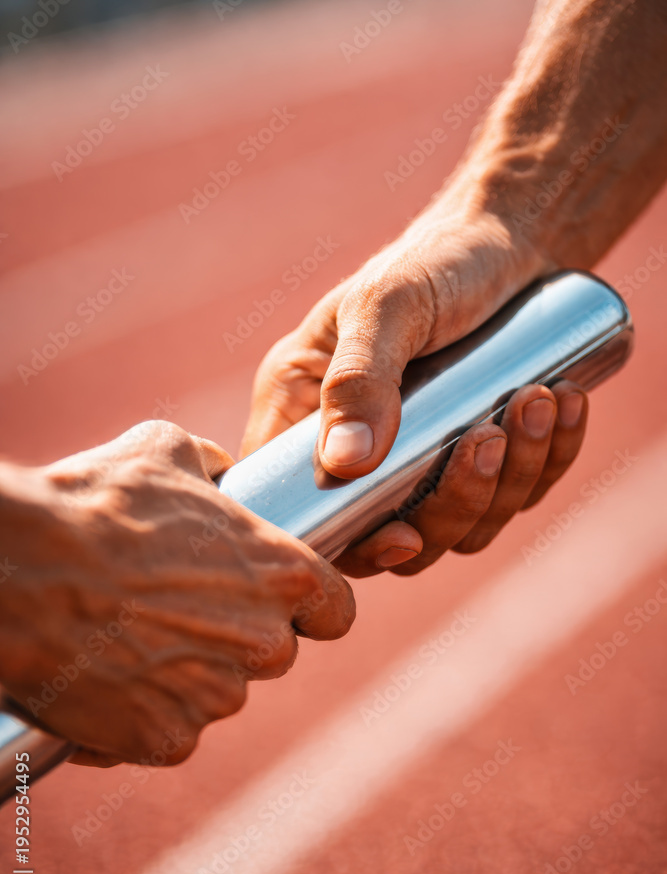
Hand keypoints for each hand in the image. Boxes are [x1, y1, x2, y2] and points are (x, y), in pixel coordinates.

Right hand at [0, 422, 353, 765]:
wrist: (22, 572)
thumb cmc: (97, 506)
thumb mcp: (166, 452)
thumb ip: (213, 466)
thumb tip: (221, 473)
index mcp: (284, 576)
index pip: (335, 612)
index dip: (310, 607)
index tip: (278, 602)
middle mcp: (265, 645)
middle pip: (272, 653)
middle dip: (235, 638)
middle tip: (176, 609)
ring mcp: (217, 699)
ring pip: (218, 693)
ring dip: (186, 675)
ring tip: (129, 637)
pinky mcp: (167, 740)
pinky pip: (169, 731)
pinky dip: (143, 713)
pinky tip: (106, 677)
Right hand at [242, 194, 587, 576]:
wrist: (511, 239)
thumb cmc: (435, 261)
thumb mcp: (388, 306)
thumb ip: (358, 378)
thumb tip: (345, 464)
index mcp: (304, 414)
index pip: (304, 510)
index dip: (348, 546)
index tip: (401, 536)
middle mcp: (356, 449)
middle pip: (391, 536)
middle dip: (454, 504)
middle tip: (489, 435)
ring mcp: (419, 463)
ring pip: (458, 526)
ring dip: (508, 481)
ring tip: (537, 400)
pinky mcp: (478, 461)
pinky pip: (512, 497)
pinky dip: (546, 463)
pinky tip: (566, 408)